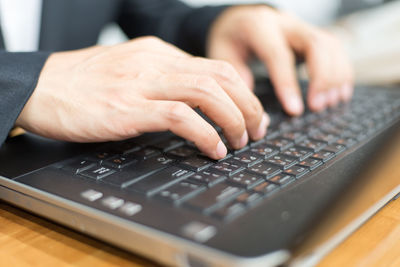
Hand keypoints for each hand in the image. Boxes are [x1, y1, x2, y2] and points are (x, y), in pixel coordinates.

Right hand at [16, 37, 267, 158]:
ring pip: (208, 92)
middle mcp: (155, 62)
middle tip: (256, 130)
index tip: (251, 114)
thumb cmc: (81, 83)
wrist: (40, 87)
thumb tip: (193, 100)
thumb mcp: (129, 70)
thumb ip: (160, 79)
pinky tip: (213, 149)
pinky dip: (205, 134)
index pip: (214, 67)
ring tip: (239, 142)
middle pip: (221, 77)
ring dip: (233, 119)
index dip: (242, 92)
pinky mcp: (129, 107)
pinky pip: (181, 116)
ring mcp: (142, 83)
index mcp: (157, 53)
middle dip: (248, 106)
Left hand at [207, 5, 353, 114]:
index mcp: (259, 27)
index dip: (288, 83)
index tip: (295, 110)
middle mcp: (285, 23)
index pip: (278, 55)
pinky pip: (335, 49)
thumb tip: (254, 110)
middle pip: (315, 43)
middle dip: (322, 77)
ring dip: (336, 76)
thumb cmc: (231, 40)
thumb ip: (236, 78)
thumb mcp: (222, 56)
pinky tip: (340, 93)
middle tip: (317, 107)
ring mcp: (302, 28)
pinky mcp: (312, 36)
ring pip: (330, 44)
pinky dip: (342, 71)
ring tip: (330, 103)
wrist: (240, 19)